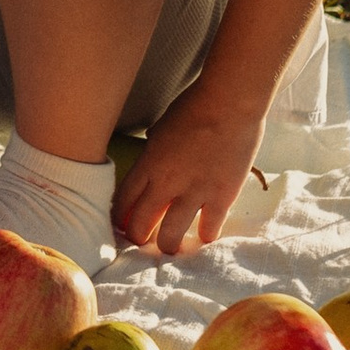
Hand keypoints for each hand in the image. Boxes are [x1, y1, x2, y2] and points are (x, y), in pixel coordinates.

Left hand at [111, 81, 268, 256]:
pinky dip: (205, 235)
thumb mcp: (162, 128)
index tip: (122, 224)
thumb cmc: (195, 106)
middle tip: (142, 240)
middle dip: (137, 237)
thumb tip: (152, 155)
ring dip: (167, 245)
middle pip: (140, 224)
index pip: (122, 201)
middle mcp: (166, 183)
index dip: (119, 218)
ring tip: (170, 247)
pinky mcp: (222, 197)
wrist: (230, 102)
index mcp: (148, 164)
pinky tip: (204, 234)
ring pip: (171, 236)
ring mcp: (194, 192)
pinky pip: (208, 229)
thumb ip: (155, 150)